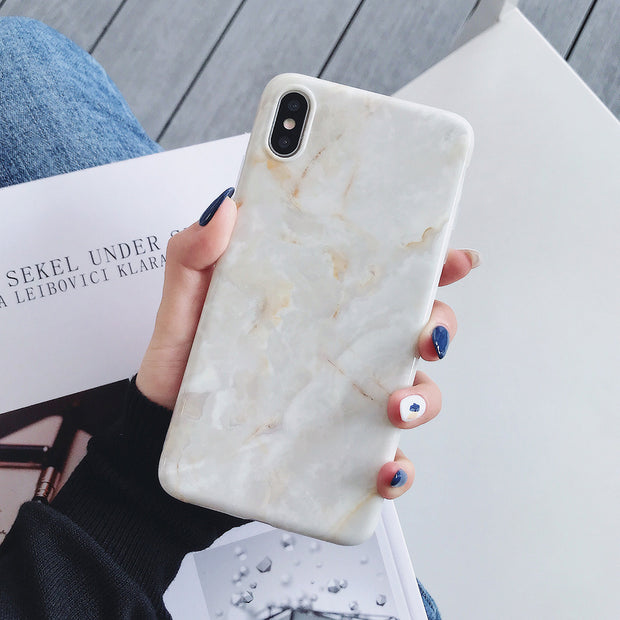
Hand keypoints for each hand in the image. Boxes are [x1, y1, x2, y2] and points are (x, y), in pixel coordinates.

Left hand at [137, 191, 478, 497]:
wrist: (162, 431)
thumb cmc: (184, 364)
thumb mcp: (184, 303)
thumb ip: (194, 255)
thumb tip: (223, 208)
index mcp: (320, 308)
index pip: (386, 280)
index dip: (430, 266)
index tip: (455, 259)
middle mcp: (342, 352)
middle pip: (415, 333)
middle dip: (438, 330)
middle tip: (424, 336)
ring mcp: (343, 402)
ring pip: (413, 395)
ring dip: (423, 400)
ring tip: (396, 407)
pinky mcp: (334, 450)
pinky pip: (381, 460)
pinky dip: (396, 469)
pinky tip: (386, 471)